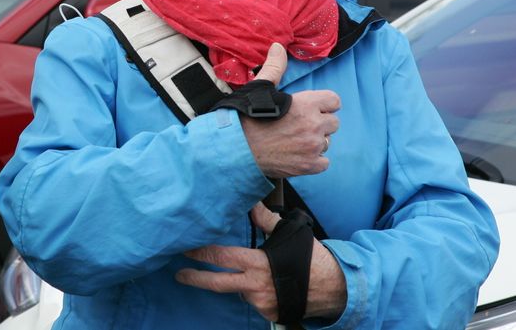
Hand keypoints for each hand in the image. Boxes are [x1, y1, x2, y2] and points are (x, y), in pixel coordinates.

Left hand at [175, 204, 346, 321]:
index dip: (200, 253)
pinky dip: (255, 292)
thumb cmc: (311, 259)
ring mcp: (261, 303)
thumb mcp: (288, 234)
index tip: (185, 249)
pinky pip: (254, 301)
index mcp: (258, 263)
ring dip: (239, 283)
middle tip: (179, 274)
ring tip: (257, 273)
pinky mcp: (269, 314)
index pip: (221, 257)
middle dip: (195, 278)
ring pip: (239, 291)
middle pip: (217, 283)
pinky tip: (268, 284)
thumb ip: (266, 220)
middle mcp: (256, 286)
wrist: (336, 289)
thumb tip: (252, 203)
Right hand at [241, 43, 340, 177]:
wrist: (236, 148)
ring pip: (327, 142)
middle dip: (319, 123)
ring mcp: (313, 147)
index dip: (322, 104)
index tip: (310, 108)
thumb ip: (275, 67)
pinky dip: (313, 160)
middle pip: (333, 123)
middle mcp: (314, 125)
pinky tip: (297, 155)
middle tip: (298, 125)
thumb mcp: (260, 87)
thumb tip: (278, 47)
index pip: (334, 101)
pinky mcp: (309, 166)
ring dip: (315, 141)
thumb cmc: (247, 116)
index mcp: (306, 104)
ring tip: (294, 140)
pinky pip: (324, 162)